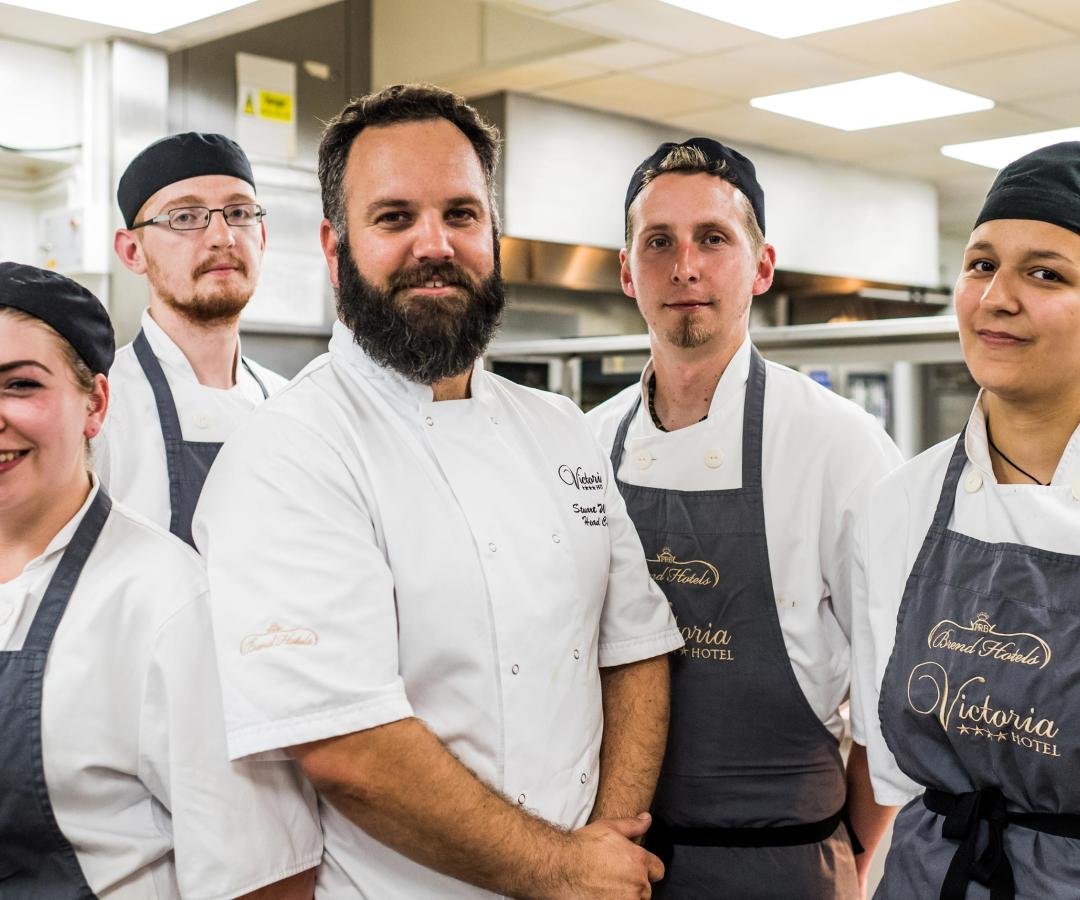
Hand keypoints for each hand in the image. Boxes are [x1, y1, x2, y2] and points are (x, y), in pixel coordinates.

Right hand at [548, 813, 663, 898]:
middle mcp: (637, 883)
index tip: (632, 868)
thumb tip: (646, 819)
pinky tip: (600, 894)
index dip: (646, 868)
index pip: (657, 870)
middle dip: (634, 883)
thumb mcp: (608, 828)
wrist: (560, 867)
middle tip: (613, 877)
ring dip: (625, 896)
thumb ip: (632, 825)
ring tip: (605, 887)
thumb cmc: (582, 847)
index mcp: (639, 860)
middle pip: (645, 888)